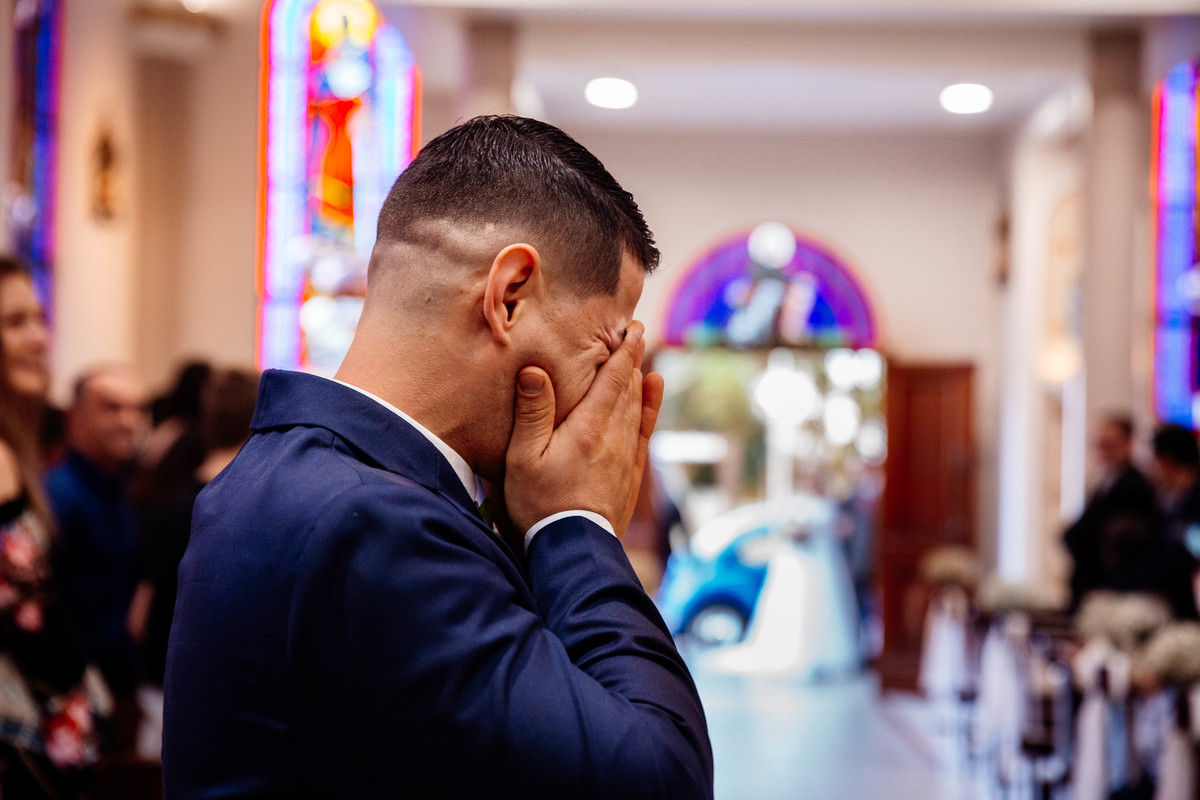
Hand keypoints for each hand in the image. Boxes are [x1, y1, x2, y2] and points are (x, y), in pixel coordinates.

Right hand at [504, 321, 664, 536]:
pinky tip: (651, 394)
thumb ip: (533, 413)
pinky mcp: (630, 475)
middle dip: (632, 359)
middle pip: (629, 388)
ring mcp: (626, 456)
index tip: (633, 327)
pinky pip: (644, 432)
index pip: (612, 379)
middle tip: (636, 333)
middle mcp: (614, 436)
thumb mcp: (523, 458)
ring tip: (642, 358)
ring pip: (637, 407)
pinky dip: (649, 408)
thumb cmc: (541, 504)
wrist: (574, 549)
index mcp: (589, 427)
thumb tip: (536, 370)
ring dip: (640, 380)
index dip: (624, 351)